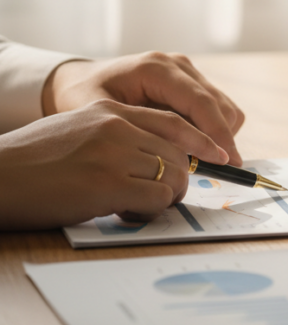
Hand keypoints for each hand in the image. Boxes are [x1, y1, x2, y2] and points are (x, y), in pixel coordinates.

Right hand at [0, 99, 227, 229]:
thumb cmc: (30, 163)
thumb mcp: (76, 132)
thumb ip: (115, 136)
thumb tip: (154, 158)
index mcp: (109, 112)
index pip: (174, 122)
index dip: (202, 141)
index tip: (220, 155)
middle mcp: (116, 127)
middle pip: (179, 153)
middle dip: (180, 178)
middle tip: (161, 196)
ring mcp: (114, 154)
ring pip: (174, 176)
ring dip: (166, 197)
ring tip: (138, 205)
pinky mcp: (109, 184)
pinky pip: (159, 198)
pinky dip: (153, 210)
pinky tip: (128, 213)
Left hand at [42, 52, 244, 164]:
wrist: (78, 80)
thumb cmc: (82, 98)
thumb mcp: (102, 117)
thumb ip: (140, 133)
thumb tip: (175, 158)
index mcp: (156, 69)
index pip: (200, 102)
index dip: (217, 133)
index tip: (228, 161)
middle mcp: (178, 65)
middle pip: (220, 105)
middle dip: (223, 139)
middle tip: (218, 171)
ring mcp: (188, 71)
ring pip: (226, 107)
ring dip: (219, 135)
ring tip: (196, 159)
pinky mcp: (193, 81)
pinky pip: (219, 108)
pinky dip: (214, 129)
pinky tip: (190, 145)